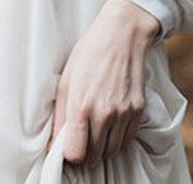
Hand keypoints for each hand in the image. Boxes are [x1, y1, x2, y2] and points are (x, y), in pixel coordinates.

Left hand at [48, 0, 161, 167]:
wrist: (122, 33)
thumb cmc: (90, 52)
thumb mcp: (66, 79)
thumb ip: (60, 116)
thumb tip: (54, 145)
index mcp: (82, 106)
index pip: (75, 154)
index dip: (70, 153)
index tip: (70, 143)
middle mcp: (105, 113)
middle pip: (94, 158)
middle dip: (86, 151)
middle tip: (83, 136)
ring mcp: (124, 113)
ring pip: (112, 152)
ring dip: (103, 146)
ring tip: (98, 127)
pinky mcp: (138, 110)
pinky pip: (127, 139)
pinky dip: (119, 137)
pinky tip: (112, 121)